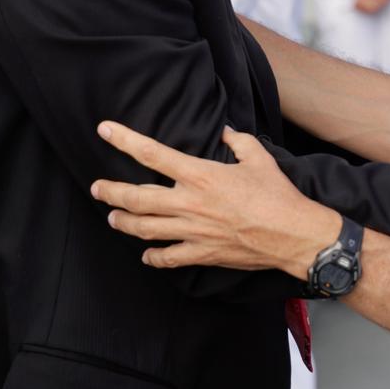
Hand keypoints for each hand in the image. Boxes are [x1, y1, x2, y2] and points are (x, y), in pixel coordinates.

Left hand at [91, 122, 339, 277]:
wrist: (292, 234)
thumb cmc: (277, 194)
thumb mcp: (259, 157)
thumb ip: (238, 141)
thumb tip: (226, 132)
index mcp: (201, 175)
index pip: (152, 154)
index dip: (125, 140)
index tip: (106, 130)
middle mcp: (190, 203)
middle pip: (136, 197)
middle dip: (111, 192)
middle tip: (97, 188)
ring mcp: (193, 231)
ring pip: (144, 228)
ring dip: (123, 222)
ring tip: (112, 218)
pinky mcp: (201, 253)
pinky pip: (168, 257)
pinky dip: (153, 256)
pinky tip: (147, 254)